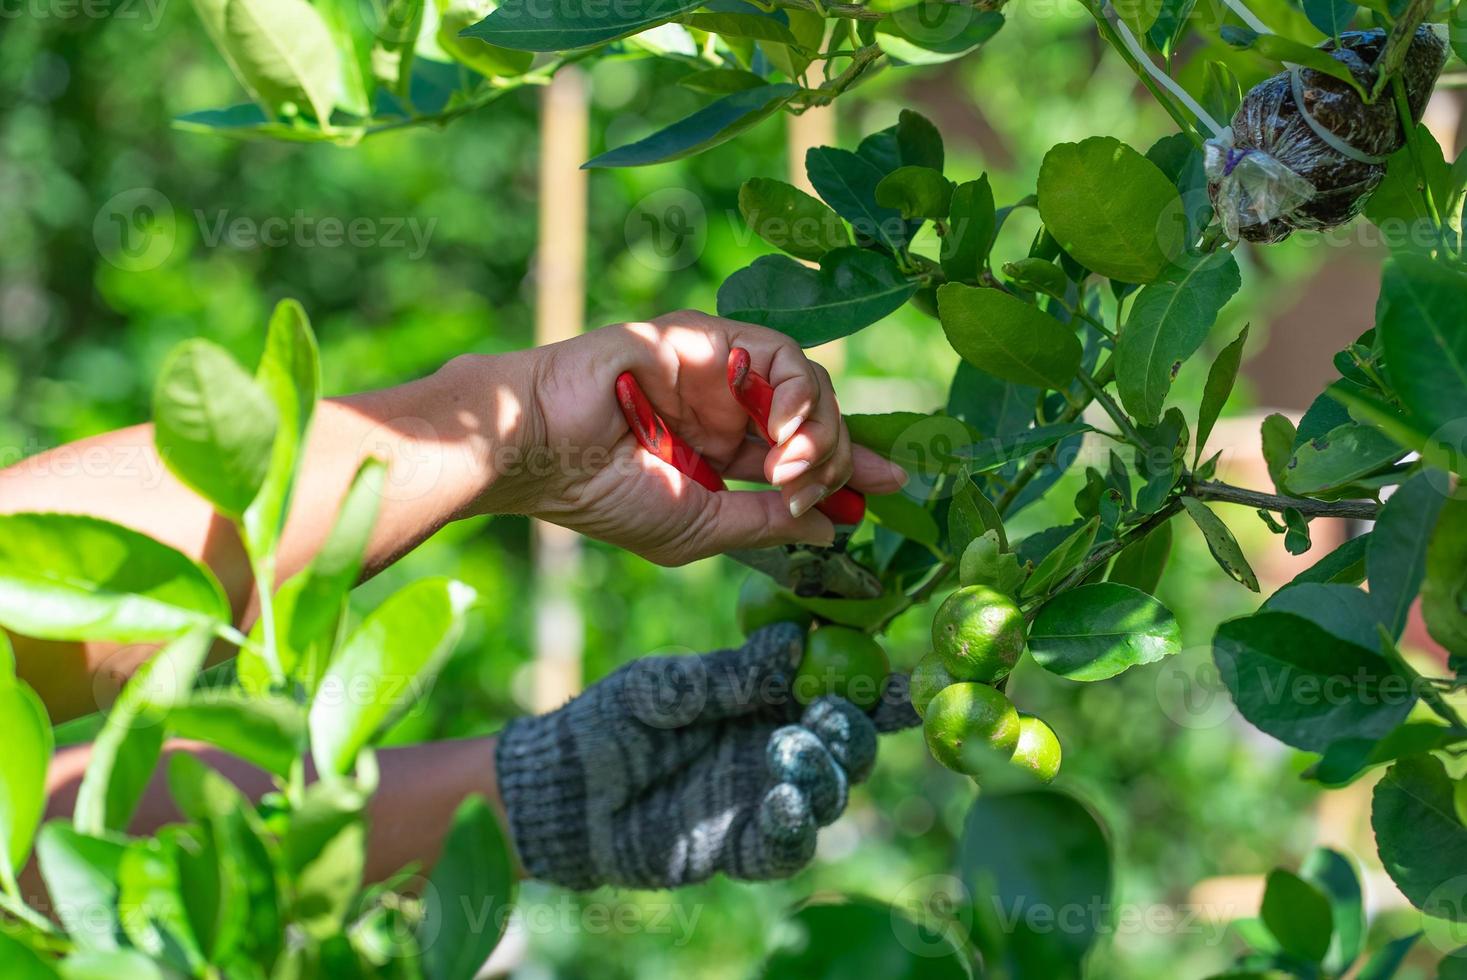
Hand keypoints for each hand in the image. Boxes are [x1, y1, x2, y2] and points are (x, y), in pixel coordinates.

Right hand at [471, 311, 905, 564]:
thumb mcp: (700, 527)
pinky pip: (781, 354)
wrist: (543, 451)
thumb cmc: (605, 496)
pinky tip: (787, 434)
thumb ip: (765, 523)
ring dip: (820, 433)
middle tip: (824, 493)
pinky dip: (799, 395)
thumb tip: (832, 529)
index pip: (800, 454)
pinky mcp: (708, 336)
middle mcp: (726, 408)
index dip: (848, 469)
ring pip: (810, 383)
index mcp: (720, 453)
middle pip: (817, 418)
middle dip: (839, 457)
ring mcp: (718, 370)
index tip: (889, 489)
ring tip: (795, 471)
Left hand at [494, 624, 918, 889]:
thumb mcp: (664, 687)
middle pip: (849, 746)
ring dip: (824, 774)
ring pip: (829, 795)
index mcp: (769, 699)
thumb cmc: (614, 723)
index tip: (907, 678)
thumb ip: (729, 675)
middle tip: (827, 715)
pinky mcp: (743, 848)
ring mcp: (765, 800)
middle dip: (851, 730)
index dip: (879, 688)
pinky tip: (781, 801)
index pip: (839, 690)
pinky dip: (795, 826)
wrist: (567, 792)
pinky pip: (788, 846)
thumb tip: (795, 641)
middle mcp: (779, 748)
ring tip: (788, 751)